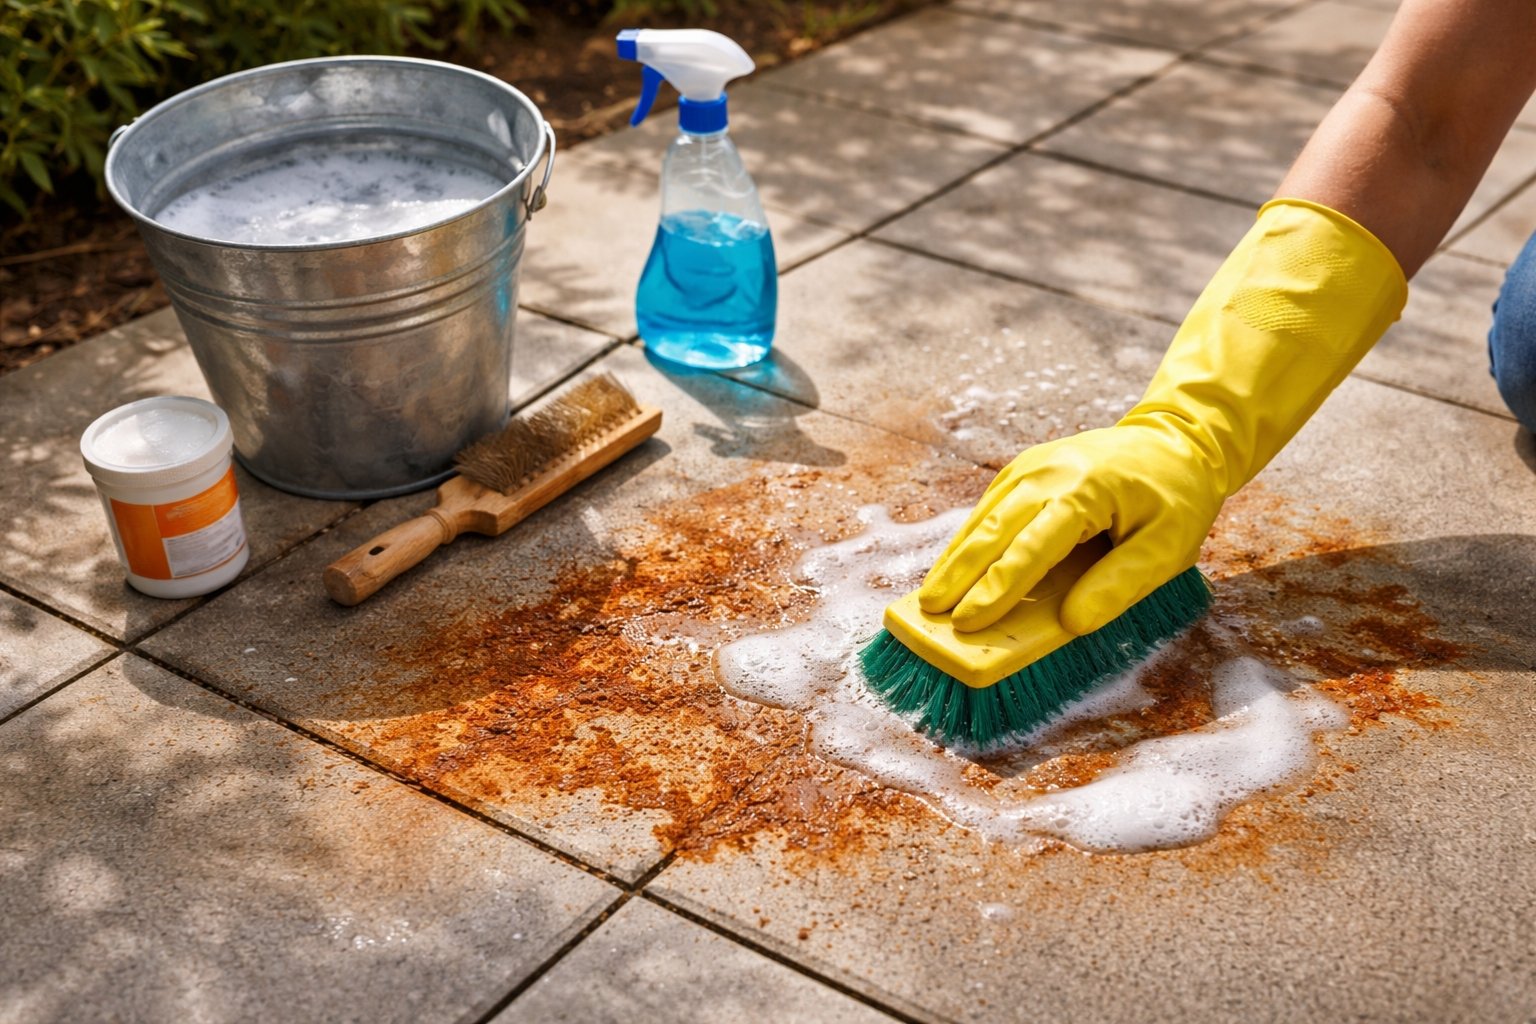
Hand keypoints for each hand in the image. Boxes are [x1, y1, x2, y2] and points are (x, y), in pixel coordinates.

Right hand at [916, 199, 1407, 638]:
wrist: (1176, 438)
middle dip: (958, 575)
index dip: (998, 589)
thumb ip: (1120, 584)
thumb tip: (1072, 623)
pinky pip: (989, 509)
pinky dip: (968, 542)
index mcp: (1085, 491)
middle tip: (929, 614)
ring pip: (982, 518)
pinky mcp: (1025, 471)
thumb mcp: (1168, 547)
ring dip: (954, 560)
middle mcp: (1049, 473)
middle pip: (993, 530)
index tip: (969, 621)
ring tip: (928, 599)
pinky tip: (952, 569)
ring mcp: (1032, 467)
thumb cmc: (1176, 497)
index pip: (1032, 548)